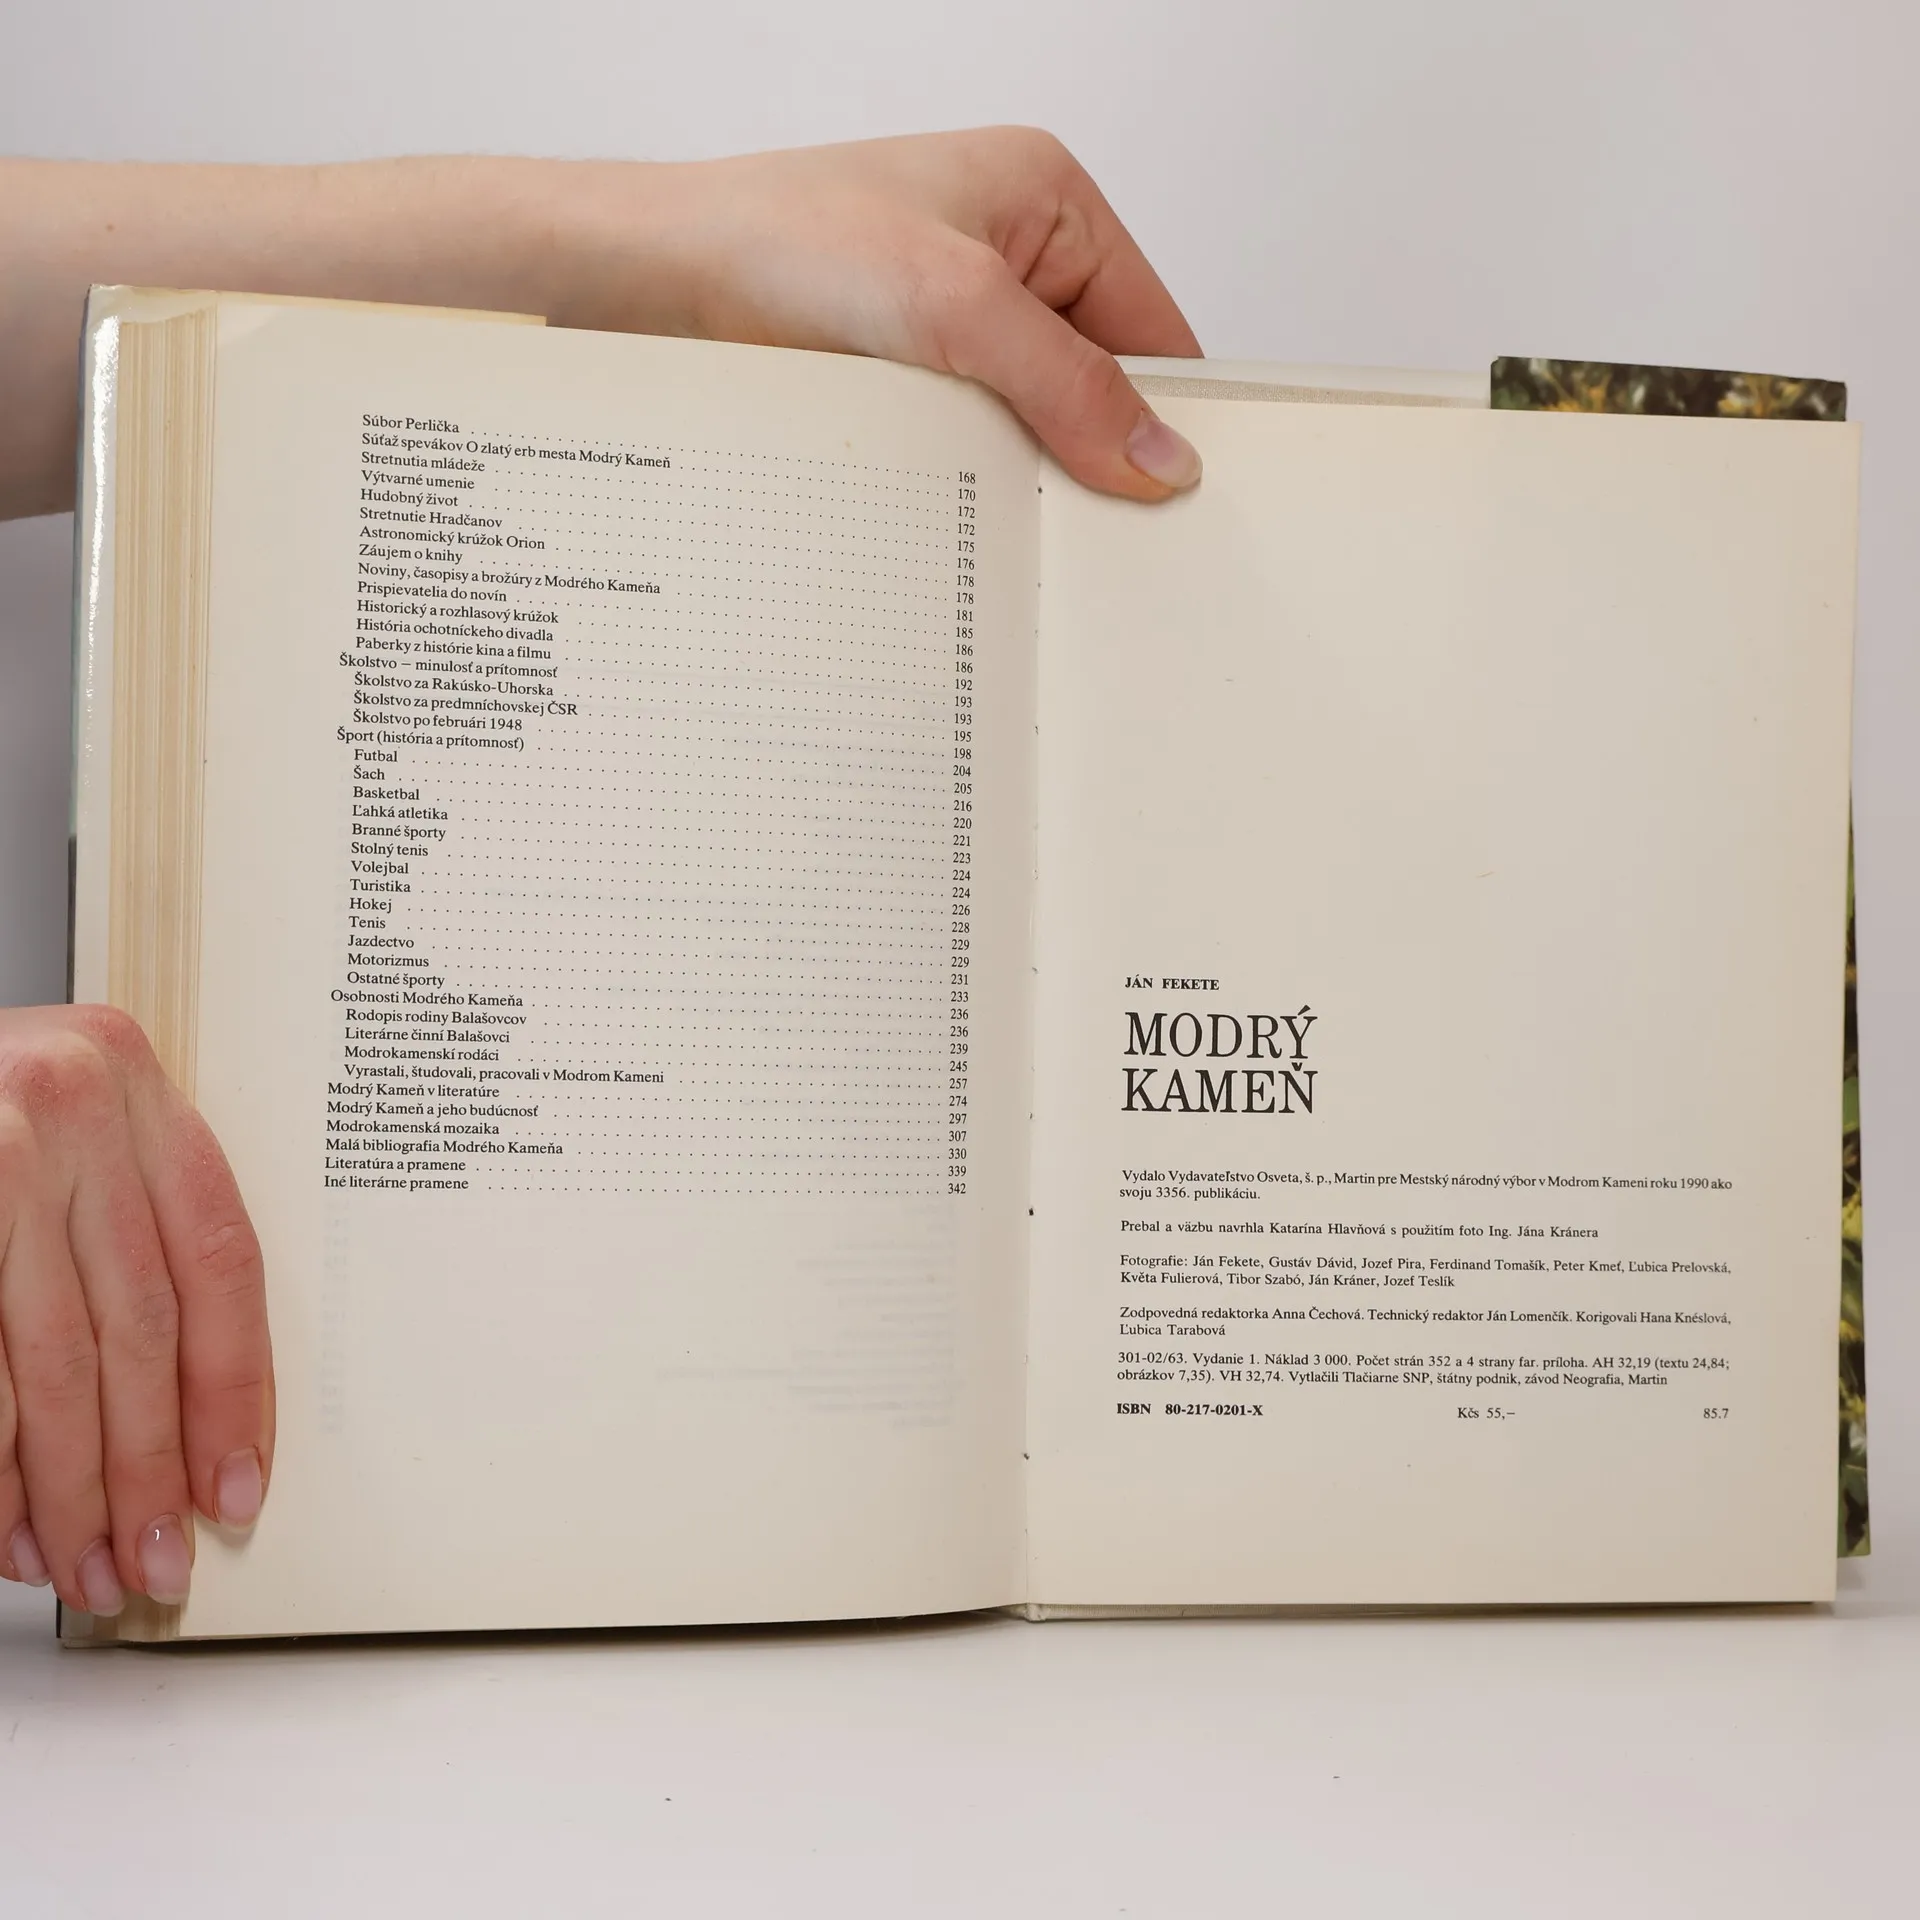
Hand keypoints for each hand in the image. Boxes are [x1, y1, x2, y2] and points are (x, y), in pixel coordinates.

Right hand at [0, 1006, 272, 1611]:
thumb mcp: (59, 1124)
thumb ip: (124, 1221)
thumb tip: (187, 1406)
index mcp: (127, 1078)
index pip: (216, 1257)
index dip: (233, 1386)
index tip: (238, 1482)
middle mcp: (66, 1106)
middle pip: (139, 1325)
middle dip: (148, 1464)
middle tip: (153, 1558)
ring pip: (53, 1360)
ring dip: (67, 1486)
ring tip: (80, 1565)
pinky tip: (7, 1525)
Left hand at [537, 128, 1205, 498]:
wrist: (644, 283)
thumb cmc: (776, 241)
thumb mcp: (955, 307)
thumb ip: (1069, 384)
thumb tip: (1157, 457)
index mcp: (1045, 199)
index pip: (1151, 327)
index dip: (1167, 415)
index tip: (1175, 501)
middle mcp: (1004, 253)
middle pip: (1093, 383)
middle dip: (1088, 453)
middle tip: (1089, 528)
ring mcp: (948, 318)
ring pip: (1027, 421)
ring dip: (1019, 473)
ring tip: (1010, 515)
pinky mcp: (898, 370)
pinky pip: (966, 439)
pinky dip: (968, 479)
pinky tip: (960, 510)